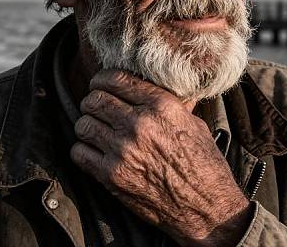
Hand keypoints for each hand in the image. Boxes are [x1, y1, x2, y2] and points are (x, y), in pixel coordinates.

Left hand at [70, 70, 252, 245]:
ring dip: (86, 125)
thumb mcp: (193, 122)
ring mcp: (123, 150)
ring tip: (95, 129)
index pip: (116, 79)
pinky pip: (79, 152)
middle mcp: (139, 124)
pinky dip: (82, 150)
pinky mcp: (113, 176)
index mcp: (160, 105)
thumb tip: (157, 85)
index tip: (100, 83)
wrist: (207, 208)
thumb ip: (170, 102)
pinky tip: (93, 151)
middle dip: (92, 101)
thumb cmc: (203, 163)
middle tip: (95, 106)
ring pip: (84, 124)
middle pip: (95, 99)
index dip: (102, 79)